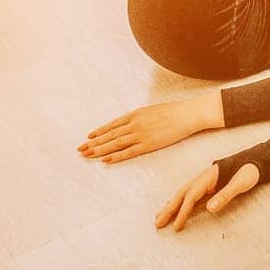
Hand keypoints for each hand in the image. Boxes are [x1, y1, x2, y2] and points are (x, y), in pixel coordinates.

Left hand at [80, 92, 222, 162]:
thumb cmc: (174, 111)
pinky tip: (106, 160)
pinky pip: (129, 152)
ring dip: (100, 150)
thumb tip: (131, 122)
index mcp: (136, 114)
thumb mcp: (153, 110)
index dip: (99, 131)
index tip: (88, 137)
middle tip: (80, 149)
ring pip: (115, 144)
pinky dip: (116, 156)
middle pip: (110, 135)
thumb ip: (140, 116)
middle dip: (94, 143)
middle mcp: (135, 124)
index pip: (112, 125)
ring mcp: (141, 134)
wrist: (188, 114)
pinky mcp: (149, 144)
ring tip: (88, 155)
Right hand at [155, 161, 258, 231]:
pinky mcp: (208, 184)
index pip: (191, 197)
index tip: (176, 226)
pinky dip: (180, 202)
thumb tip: (209, 208)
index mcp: (209, 177)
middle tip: (157, 224)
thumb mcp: (241, 184)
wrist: (256, 161)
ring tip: (159, 218)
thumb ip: (226, 195)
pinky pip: (189, 194)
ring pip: (183, 194)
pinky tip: (175, 208)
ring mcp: (204, 181)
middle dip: (168, 209)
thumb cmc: (249, 172)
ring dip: (170, 206)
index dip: (182, 212)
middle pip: (181, 194)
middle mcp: (203, 178)